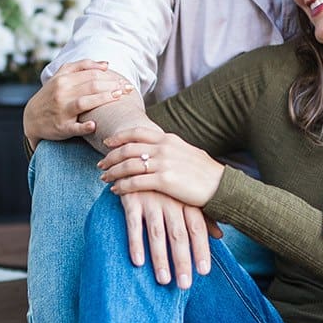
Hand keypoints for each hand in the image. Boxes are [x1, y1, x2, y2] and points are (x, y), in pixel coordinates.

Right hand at [22, 59, 133, 146]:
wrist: (31, 118)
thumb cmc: (51, 95)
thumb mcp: (61, 76)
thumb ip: (82, 67)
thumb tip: (106, 64)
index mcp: (63, 79)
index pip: (92, 75)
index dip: (110, 77)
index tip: (123, 82)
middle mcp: (62, 93)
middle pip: (92, 86)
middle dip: (112, 86)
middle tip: (127, 89)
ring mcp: (61, 111)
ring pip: (85, 102)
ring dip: (104, 99)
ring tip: (119, 97)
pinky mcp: (61, 128)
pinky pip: (74, 127)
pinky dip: (84, 127)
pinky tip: (95, 125)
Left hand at [99, 127, 225, 207]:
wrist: (222, 186)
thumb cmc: (205, 174)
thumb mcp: (187, 153)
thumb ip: (170, 150)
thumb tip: (157, 150)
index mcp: (169, 139)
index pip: (137, 132)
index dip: (119, 137)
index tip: (108, 143)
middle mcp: (164, 148)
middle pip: (128, 148)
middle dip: (111, 156)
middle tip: (101, 165)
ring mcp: (164, 163)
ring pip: (128, 164)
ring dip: (113, 171)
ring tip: (104, 178)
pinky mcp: (164, 180)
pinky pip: (135, 182)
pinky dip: (122, 186)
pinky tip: (116, 190)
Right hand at [110, 190, 218, 288]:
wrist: (139, 156)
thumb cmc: (167, 183)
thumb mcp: (186, 195)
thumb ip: (203, 216)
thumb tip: (220, 236)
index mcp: (186, 200)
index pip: (198, 229)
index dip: (201, 250)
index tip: (204, 272)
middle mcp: (171, 200)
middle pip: (179, 235)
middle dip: (182, 261)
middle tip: (185, 284)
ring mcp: (151, 200)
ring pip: (158, 233)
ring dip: (160, 258)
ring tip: (164, 280)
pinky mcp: (131, 199)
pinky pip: (133, 224)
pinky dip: (136, 243)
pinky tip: (138, 262)